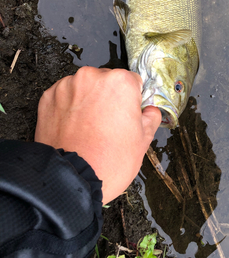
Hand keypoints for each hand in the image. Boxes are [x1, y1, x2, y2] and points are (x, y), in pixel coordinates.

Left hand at [35, 67, 160, 204]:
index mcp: (120, 82)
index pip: (132, 81)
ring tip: (89, 128)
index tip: (128, 114)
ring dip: (87, 101)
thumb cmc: (109, 161)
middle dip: (108, 98)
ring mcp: (67, 86)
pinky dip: (68, 108)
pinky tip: (74, 128)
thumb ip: (151, 118)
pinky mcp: (48, 98)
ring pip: (84, 88)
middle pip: (106, 81)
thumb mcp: (143, 141)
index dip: (132, 100)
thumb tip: (150, 111)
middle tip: (108, 124)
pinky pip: (64, 97)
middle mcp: (92, 77)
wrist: (71, 180)